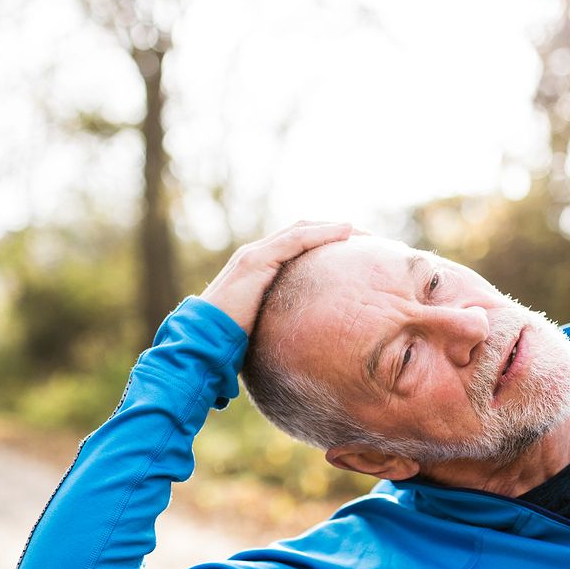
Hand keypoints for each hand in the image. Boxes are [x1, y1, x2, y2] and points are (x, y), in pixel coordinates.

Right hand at [198, 220, 354, 332]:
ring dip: (333, 228)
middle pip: (302, 231)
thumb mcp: (265, 326)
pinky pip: (296, 240)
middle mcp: (257, 254)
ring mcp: (256, 254)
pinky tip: (345, 233)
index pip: (296, 246)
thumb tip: (305, 339)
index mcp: (259, 268)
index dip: (324, 242)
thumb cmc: (231, 340)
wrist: (204, 338)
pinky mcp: (257, 260)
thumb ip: (282, 321)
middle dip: (333, 231)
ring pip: (301, 230)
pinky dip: (322, 234)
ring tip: (360, 232)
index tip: (351, 251)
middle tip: (365, 237)